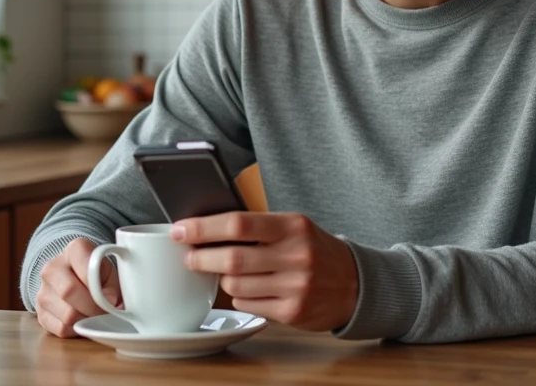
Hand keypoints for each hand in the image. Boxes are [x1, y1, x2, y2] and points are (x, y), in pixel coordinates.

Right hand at [35, 238, 121, 337]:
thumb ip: (113, 284)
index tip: (111, 298)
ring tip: (95, 315)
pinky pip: (61, 329)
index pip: (85, 270)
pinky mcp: (40, 313)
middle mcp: (52, 267)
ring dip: (86, 321)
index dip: (100, 289)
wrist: (75, 276)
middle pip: (69, 292)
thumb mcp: (110, 271)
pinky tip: (82, 320)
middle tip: (105, 312)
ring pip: (66, 315)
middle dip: (93, 308)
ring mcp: (42, 291)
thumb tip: (110, 303)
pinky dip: (76, 329)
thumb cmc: (98, 273)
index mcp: (75, 249)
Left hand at [172, 212, 358, 331]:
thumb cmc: (314, 250)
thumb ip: (258, 227)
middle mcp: (296, 255)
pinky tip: (251, 289)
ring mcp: (295, 286)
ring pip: (235, 285)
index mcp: (293, 225)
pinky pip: (248, 304)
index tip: (180, 230)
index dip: (203, 228)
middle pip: (232, 259)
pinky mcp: (293, 312)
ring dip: (223, 279)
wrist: (354, 283)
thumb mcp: (294, 227)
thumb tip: (206, 228)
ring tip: (228, 272)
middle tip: (189, 257)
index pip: (238, 224)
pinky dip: (240, 297)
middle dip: (201, 258)